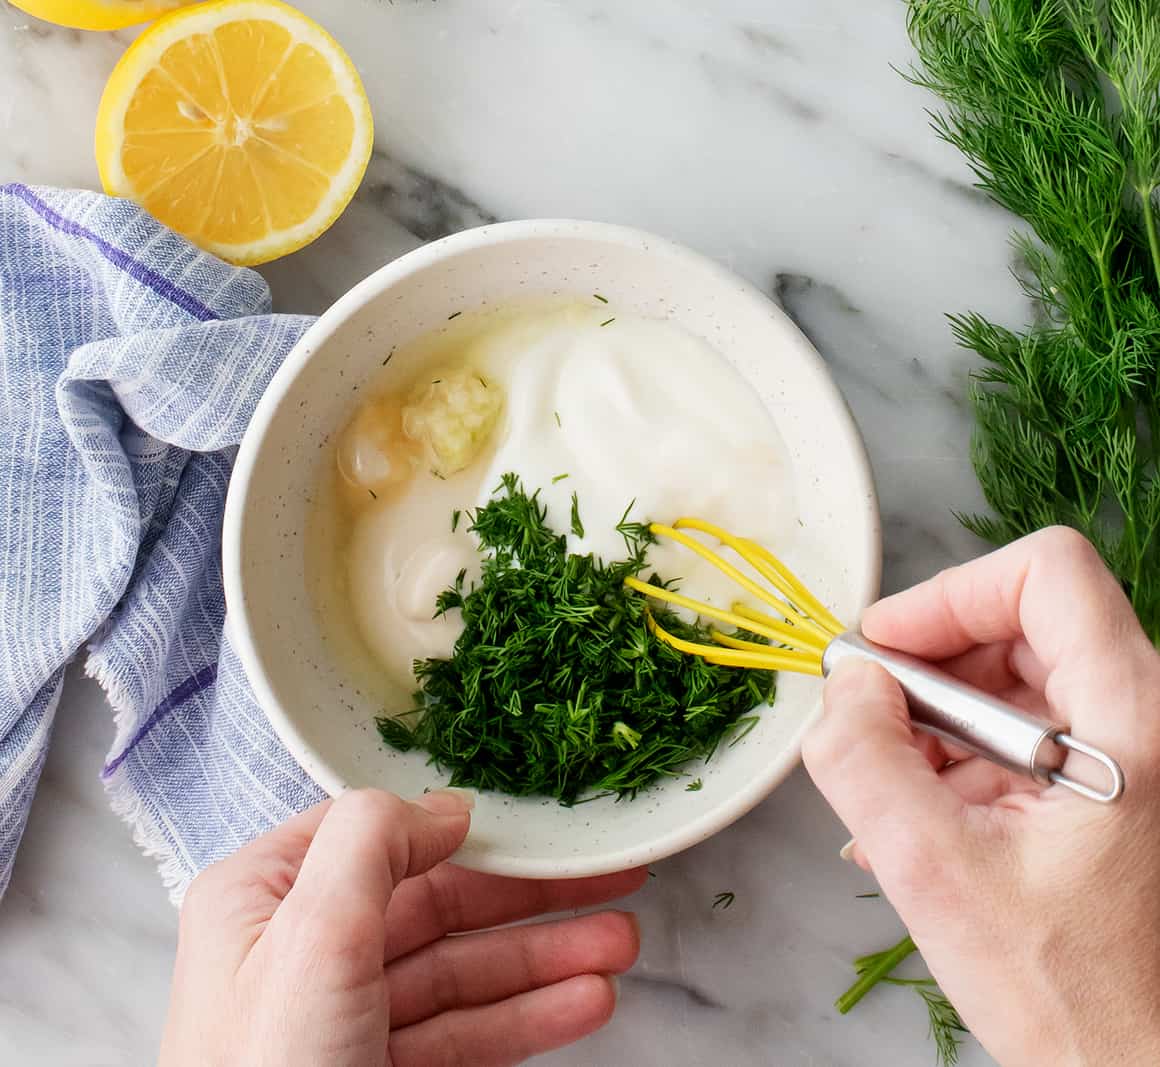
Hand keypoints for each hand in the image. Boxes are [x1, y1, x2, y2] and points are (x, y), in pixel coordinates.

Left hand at [159, 789, 642, 1066]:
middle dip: (531, 899)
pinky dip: (526, 1017)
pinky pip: (464, 1031)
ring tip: (617, 946)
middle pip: (438, 901)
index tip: (538, 825)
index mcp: (263, 896)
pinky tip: (581, 1003)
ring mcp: (342, 1015)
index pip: (380, 835)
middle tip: (608, 882)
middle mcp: (302, 949)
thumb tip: (441, 806)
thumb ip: (371, 844)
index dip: (464, 826)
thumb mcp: (311, 939)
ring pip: (462, 970)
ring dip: (545, 958)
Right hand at [803, 527, 1159, 1065]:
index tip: (884, 653)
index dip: (947, 596)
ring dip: (938, 720)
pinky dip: (963, 757)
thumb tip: (846, 685)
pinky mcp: (1116, 785)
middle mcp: (1147, 717)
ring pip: (1017, 677)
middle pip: (1021, 621)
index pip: (1044, 573)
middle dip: (929, 666)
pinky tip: (924, 821)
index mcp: (1134, 719)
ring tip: (895, 792)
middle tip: (871, 720)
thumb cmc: (1074, 998)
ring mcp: (1135, 751)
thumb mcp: (935, 872)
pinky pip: (1027, 731)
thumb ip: (864, 760)